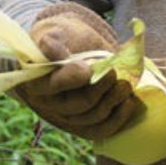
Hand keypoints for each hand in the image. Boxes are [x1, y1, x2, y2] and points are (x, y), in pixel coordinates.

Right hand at [13, 3, 141, 139]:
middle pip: (76, 106)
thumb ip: (53, 41)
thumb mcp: (55, 33)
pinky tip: (129, 102)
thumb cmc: (62, 40)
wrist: (71, 50)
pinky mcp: (81, 126)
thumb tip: (52, 49)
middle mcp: (48, 105)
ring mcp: (65, 118)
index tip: (88, 67)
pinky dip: (117, 119)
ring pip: (90, 119)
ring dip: (112, 102)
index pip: (53, 85)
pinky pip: (99, 131)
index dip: (72, 78)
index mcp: (36, 81)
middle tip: (115, 73)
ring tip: (126, 85)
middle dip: (100, 89)